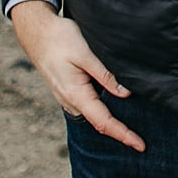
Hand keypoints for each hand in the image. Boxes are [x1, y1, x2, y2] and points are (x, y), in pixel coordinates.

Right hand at [8, 0, 145, 151]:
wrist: (36, 31)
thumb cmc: (60, 39)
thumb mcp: (85, 54)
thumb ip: (105, 75)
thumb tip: (126, 93)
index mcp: (76, 94)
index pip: (104, 122)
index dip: (123, 135)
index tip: (140, 146)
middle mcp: (71, 101)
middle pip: (100, 124)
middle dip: (120, 134)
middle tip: (142, 143)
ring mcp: (67, 97)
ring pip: (94, 116)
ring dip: (111, 123)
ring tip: (132, 130)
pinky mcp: (68, 90)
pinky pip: (88, 107)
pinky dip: (102, 112)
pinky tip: (114, 107)